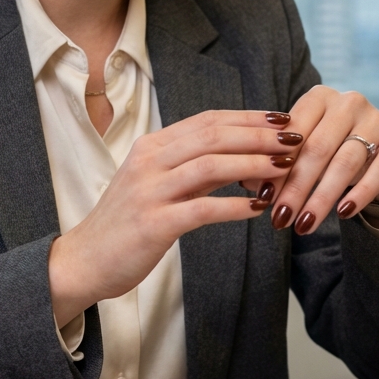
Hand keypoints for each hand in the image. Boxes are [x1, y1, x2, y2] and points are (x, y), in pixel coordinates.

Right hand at [48, 109, 298, 325]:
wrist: (83, 261)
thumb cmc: (126, 224)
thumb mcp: (157, 185)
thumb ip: (194, 168)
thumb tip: (243, 156)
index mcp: (151, 146)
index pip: (208, 120)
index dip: (249, 117)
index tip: (283, 120)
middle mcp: (149, 161)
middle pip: (213, 136)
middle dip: (259, 135)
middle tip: (295, 139)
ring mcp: (149, 191)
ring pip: (210, 166)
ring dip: (253, 164)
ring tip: (286, 168)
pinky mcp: (154, 224)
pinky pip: (202, 209)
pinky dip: (234, 206)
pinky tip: (259, 208)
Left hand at [245, 87, 378, 235]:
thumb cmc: (335, 151)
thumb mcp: (308, 152)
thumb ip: (278, 162)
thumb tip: (246, 180)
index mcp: (318, 98)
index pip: (292, 134)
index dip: (276, 167)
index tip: (262, 198)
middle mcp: (348, 102)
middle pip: (316, 149)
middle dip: (295, 188)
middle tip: (280, 219)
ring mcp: (376, 119)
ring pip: (344, 163)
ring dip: (321, 198)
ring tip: (304, 226)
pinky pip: (377, 171)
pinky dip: (358, 194)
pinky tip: (342, 214)